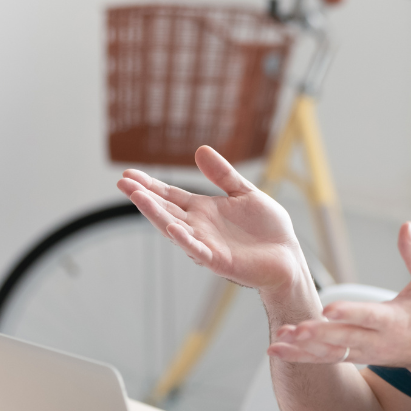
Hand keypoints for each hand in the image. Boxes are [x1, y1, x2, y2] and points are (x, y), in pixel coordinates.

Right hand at [116, 146, 308, 295]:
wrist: (288, 256)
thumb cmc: (268, 229)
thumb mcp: (245, 193)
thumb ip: (223, 175)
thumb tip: (200, 149)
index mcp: (204, 210)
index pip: (171, 196)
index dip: (150, 185)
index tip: (128, 174)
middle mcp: (199, 227)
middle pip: (166, 210)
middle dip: (144, 197)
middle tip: (123, 183)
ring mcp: (206, 244)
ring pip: (175, 229)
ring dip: (156, 214)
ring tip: (137, 198)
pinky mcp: (219, 261)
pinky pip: (198, 250)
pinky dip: (185, 240)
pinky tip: (172, 227)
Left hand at [268, 222, 410, 377]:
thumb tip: (405, 226)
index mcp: (395, 320)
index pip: (369, 315)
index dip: (350, 313)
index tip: (328, 308)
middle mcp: (377, 339)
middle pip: (344, 338)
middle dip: (318, 335)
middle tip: (295, 328)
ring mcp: (364, 352)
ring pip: (330, 353)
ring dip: (303, 348)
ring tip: (278, 340)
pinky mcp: (355, 357)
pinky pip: (325, 359)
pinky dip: (300, 356)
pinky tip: (276, 349)